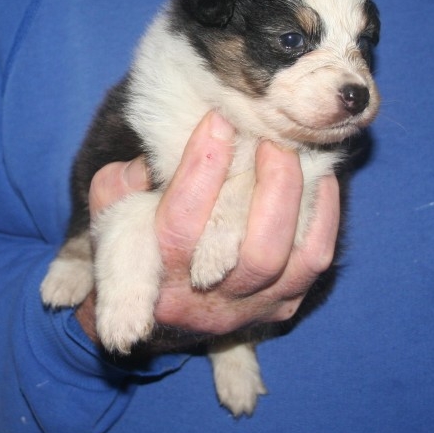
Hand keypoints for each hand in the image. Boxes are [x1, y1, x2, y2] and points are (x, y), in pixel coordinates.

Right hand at [76, 111, 339, 350]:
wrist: (159, 312)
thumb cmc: (135, 250)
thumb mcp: (111, 217)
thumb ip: (120, 187)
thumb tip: (160, 153)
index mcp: (157, 278)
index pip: (183, 223)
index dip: (202, 167)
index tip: (218, 119)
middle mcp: (206, 303)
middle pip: (253, 252)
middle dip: (270, 184)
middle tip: (270, 136)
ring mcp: (250, 308)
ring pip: (289, 259)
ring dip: (297, 196)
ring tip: (294, 150)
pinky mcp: (281, 304)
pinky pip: (315, 259)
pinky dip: (323, 214)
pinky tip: (317, 176)